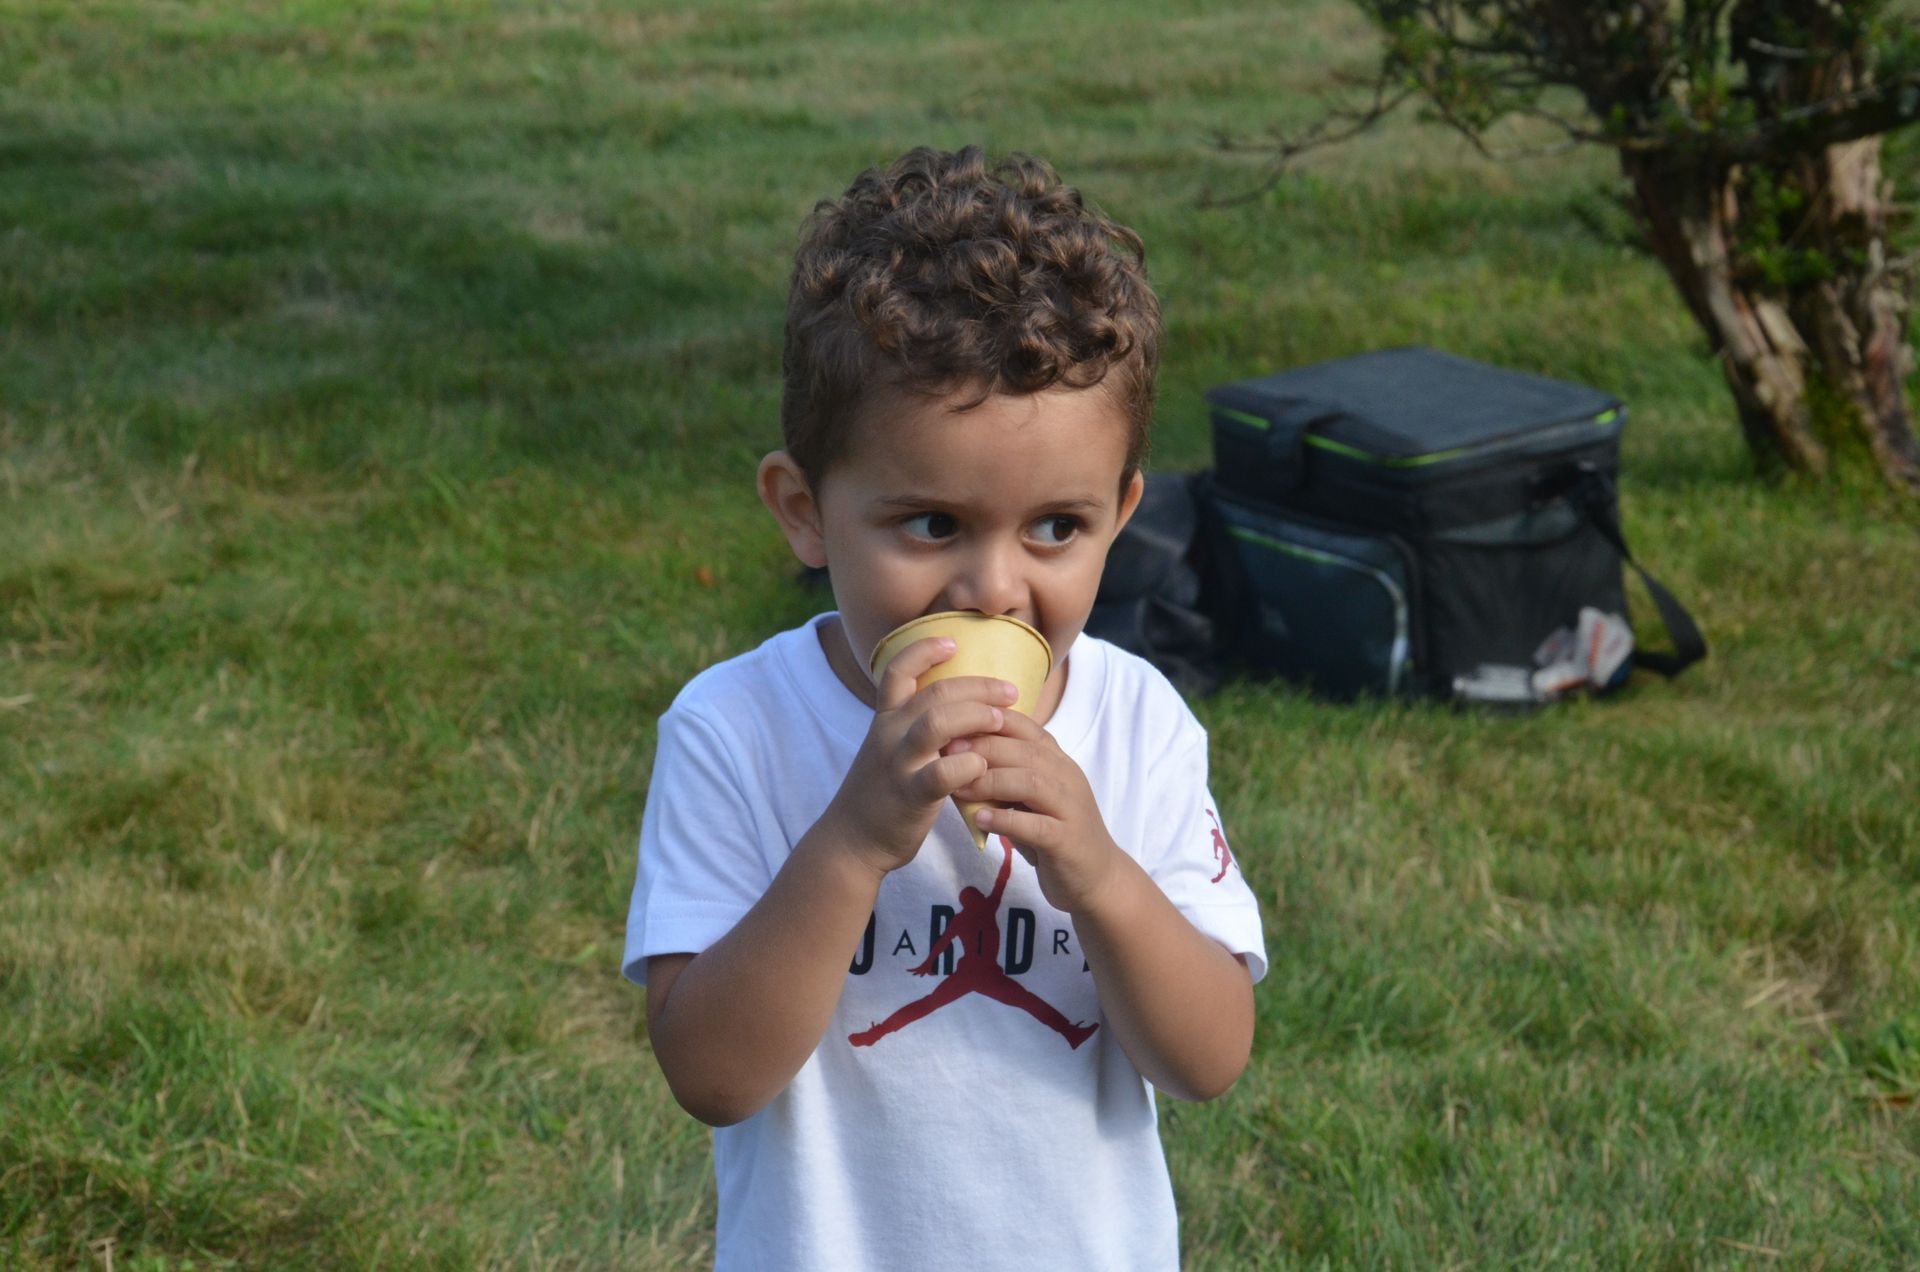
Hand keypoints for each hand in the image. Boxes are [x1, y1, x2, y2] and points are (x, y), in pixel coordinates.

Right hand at [823, 636, 1018, 876]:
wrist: (852, 840)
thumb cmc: (882, 792)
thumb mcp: (889, 748)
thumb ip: (915, 725)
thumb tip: (961, 704)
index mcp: (885, 719)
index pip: (898, 670)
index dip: (925, 649)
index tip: (954, 642)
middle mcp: (888, 734)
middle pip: (935, 692)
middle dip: (978, 686)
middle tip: (1010, 692)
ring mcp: (898, 764)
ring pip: (937, 723)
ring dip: (977, 716)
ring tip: (1002, 720)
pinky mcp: (910, 796)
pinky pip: (942, 773)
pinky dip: (969, 765)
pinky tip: (983, 765)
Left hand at [948, 712, 1120, 914]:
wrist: (1097, 877)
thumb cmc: (1054, 832)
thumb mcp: (1030, 799)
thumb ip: (1004, 778)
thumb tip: (957, 760)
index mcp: (1058, 762)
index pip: (1026, 727)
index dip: (991, 720)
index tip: (955, 721)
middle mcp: (1068, 777)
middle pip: (1026, 750)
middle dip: (984, 748)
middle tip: (947, 751)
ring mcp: (1071, 808)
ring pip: (1031, 782)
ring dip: (991, 781)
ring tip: (959, 786)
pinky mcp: (1068, 840)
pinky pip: (1036, 826)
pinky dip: (1006, 821)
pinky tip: (980, 821)